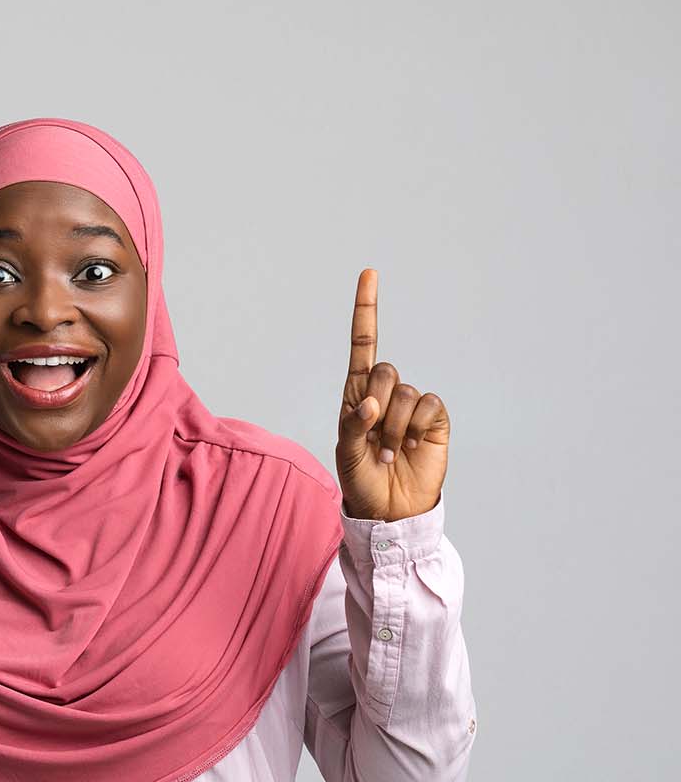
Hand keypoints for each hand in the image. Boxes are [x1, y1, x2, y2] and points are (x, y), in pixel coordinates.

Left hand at [335, 269, 449, 521]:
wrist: (391, 507)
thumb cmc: (361, 479)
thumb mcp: (346, 453)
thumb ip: (354, 425)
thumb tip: (371, 403)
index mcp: (356, 393)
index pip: (362, 343)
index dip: (367, 309)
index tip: (369, 274)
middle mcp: (384, 393)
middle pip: (383, 369)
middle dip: (375, 405)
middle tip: (373, 440)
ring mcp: (411, 405)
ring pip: (404, 391)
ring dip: (393, 427)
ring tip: (389, 451)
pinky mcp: (435, 419)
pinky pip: (428, 405)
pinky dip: (416, 428)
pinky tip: (410, 448)